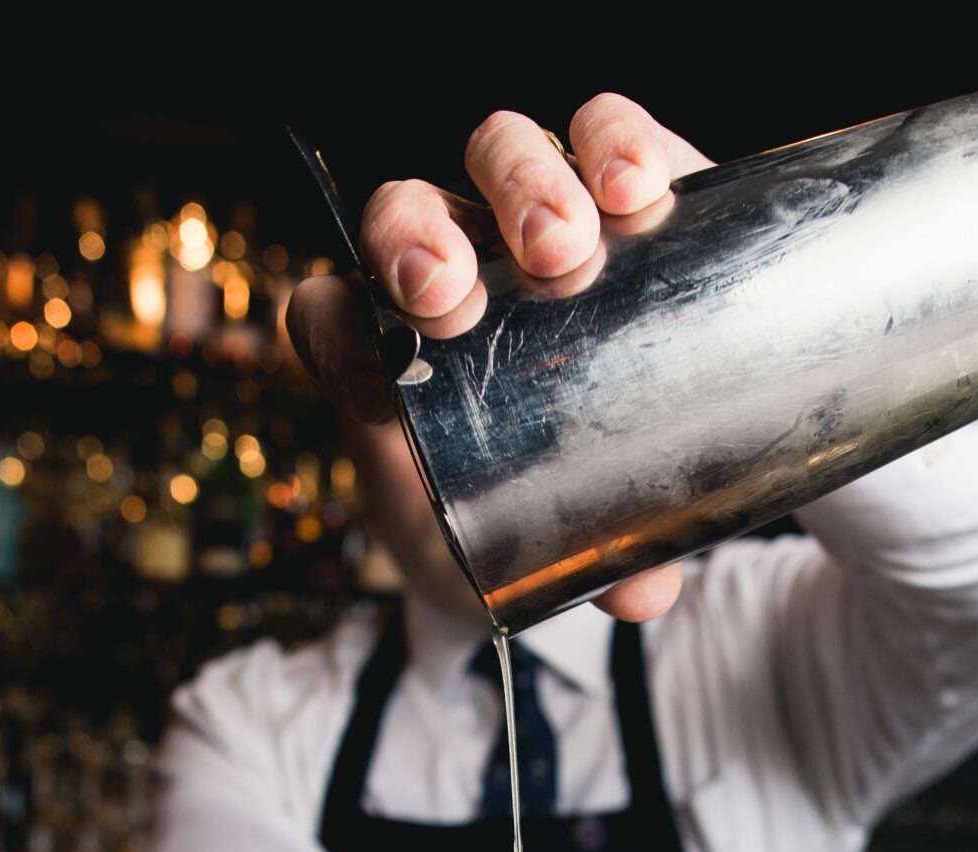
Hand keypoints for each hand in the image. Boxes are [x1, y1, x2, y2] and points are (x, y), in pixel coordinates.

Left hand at [284, 95, 717, 624]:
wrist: (613, 457)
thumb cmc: (532, 509)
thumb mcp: (526, 560)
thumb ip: (578, 576)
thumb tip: (647, 591)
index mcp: (397, 353)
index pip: (331, 312)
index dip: (339, 335)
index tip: (377, 391)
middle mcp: (457, 266)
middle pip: (405, 214)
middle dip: (417, 244)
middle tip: (456, 301)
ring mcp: (534, 220)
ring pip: (497, 156)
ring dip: (518, 187)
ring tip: (562, 246)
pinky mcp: (621, 191)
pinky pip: (605, 134)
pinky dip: (615, 143)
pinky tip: (638, 187)